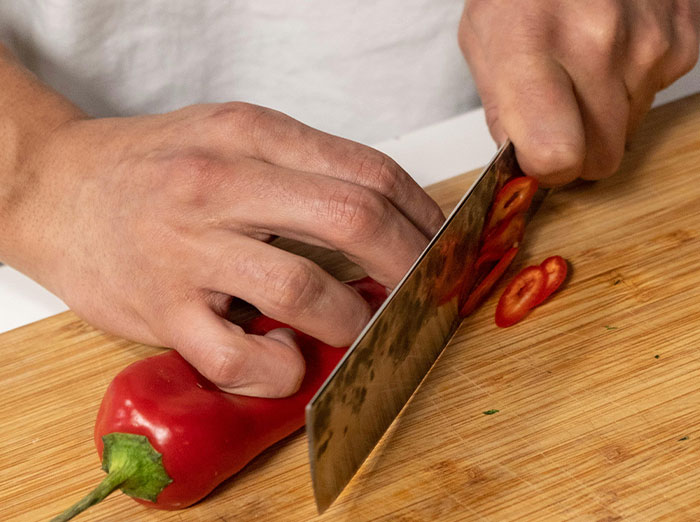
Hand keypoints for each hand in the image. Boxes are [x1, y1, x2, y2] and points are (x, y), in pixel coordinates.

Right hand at [8, 103, 443, 396]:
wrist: (56, 188)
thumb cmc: (153, 167)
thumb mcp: (231, 138)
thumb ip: (302, 170)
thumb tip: (383, 221)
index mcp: (251, 136)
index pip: (368, 172)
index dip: (420, 215)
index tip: (438, 244)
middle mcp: (221, 185)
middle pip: (353, 220)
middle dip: (409, 264)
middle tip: (421, 291)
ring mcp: (188, 249)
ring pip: (304, 291)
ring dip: (351, 320)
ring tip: (355, 326)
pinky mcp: (161, 309)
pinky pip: (238, 356)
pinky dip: (280, 367)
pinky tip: (284, 356)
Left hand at [459, 0, 699, 184]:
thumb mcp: (482, 42)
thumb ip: (501, 111)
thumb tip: (525, 163)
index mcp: (530, 48)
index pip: (557, 154)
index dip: (547, 169)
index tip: (538, 157)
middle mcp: (596, 45)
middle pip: (601, 157)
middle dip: (578, 152)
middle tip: (559, 121)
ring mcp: (646, 41)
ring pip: (629, 130)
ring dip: (604, 115)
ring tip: (581, 69)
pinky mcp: (680, 38)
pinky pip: (655, 95)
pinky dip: (631, 85)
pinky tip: (611, 50)